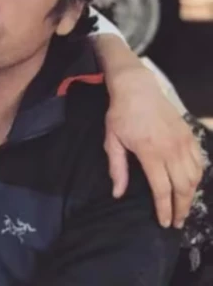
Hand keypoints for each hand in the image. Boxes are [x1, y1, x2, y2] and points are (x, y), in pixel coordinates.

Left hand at [104, 65, 203, 227]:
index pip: (162, 189)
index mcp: (150, 152)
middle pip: (183, 187)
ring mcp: (184, 142)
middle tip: (177, 222)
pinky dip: (198, 177)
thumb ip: (117, 168)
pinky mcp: (190, 135)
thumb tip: (118, 193)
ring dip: (191, 195)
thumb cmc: (121, 114)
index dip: (164, 209)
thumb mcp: (112, 140)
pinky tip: (191, 185)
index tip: (164, 222)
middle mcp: (171, 150)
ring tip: (184, 207)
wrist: (137, 88)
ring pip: (195, 176)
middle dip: (181, 208)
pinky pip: (200, 162)